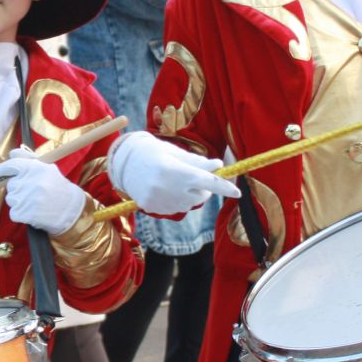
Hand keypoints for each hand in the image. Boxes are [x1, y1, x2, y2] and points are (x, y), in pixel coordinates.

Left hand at [0, 149, 88, 235]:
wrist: (72, 211)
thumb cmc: (58, 189)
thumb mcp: (47, 169)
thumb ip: (28, 159)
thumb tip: (12, 152)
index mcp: (35, 168)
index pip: (11, 165)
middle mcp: (30, 181)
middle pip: (10, 186)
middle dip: (19, 190)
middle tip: (35, 194)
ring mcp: (26, 198)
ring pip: (11, 200)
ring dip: (20, 203)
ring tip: (37, 203)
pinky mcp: (24, 213)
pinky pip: (14, 214)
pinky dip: (21, 215)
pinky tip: (34, 213)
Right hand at [108, 131, 239, 215]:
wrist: (124, 163)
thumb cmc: (154, 152)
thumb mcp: (176, 153)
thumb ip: (197, 161)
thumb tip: (219, 167)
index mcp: (175, 170)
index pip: (206, 181)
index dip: (223, 187)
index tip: (237, 193)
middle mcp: (168, 188)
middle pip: (201, 196)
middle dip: (204, 188)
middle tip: (193, 176)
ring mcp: (160, 201)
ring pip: (189, 204)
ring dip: (189, 195)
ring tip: (173, 181)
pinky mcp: (153, 208)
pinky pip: (176, 209)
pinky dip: (176, 201)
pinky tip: (163, 189)